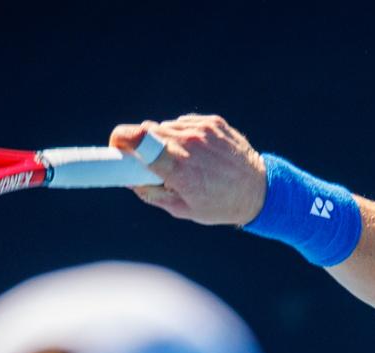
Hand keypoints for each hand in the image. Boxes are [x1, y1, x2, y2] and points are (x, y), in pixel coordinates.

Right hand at [108, 114, 266, 224]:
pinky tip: (198, 154)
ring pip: (165, 127)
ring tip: (182, 162)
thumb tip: (129, 179)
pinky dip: (183, 136)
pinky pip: (185, 124)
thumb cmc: (220, 205)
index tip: (115, 148)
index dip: (119, 140)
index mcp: (179, 168)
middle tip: (147, 163)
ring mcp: (202, 129)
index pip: (137, 138)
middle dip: (140, 146)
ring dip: (164, 142)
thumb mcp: (182, 209)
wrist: (260, 191)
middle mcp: (190, 143)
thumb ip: (152, 193)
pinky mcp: (213, 122)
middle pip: (146, 131)